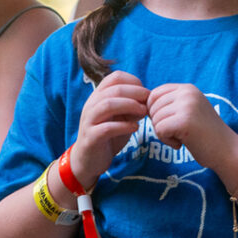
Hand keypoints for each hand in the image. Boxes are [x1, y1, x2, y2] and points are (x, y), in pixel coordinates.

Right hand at [72, 71, 148, 185]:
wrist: (88, 160)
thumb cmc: (108, 136)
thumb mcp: (122, 118)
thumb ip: (132, 107)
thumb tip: (149, 99)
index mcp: (99, 96)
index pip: (115, 77)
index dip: (134, 81)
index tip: (146, 93)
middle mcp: (92, 105)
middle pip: (114, 89)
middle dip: (135, 92)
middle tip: (149, 101)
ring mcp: (89, 121)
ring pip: (107, 105)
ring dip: (129, 106)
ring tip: (143, 112)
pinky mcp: (91, 138)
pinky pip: (106, 128)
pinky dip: (123, 126)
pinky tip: (135, 128)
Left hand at [146, 83, 229, 166]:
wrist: (227, 151)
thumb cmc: (205, 135)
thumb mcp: (189, 110)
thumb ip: (171, 104)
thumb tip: (142, 103)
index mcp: (187, 88)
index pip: (154, 94)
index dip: (155, 112)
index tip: (171, 123)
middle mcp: (187, 93)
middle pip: (152, 107)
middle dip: (159, 123)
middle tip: (177, 132)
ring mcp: (187, 106)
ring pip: (155, 120)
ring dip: (164, 134)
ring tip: (182, 138)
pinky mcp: (184, 121)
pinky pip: (159, 130)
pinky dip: (167, 141)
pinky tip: (181, 144)